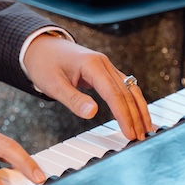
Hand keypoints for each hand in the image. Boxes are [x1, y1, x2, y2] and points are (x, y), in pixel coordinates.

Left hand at [23, 34, 151, 141]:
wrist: (39, 46)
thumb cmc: (44, 63)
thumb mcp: (53, 84)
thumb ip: (73, 99)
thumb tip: (93, 113)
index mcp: (92, 64)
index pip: (114, 93)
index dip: (123, 115)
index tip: (129, 134)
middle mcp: (103, 63)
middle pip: (126, 92)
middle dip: (135, 116)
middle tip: (140, 138)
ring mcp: (106, 66)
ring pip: (130, 88)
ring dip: (138, 109)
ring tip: (145, 129)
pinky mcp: (105, 71)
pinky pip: (124, 87)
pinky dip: (132, 101)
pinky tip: (137, 114)